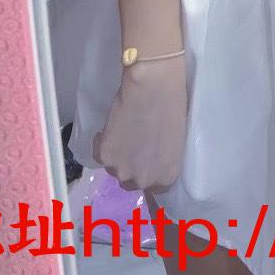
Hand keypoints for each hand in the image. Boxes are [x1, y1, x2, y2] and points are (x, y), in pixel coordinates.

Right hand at [92, 56, 187, 194]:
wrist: (153, 87)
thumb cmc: (172, 106)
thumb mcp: (175, 141)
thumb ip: (162, 158)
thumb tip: (152, 159)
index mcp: (166, 177)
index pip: (155, 188)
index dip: (148, 171)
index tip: (145, 159)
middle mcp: (143, 180)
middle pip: (131, 181)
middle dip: (131, 165)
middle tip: (133, 144)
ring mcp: (121, 170)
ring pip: (114, 168)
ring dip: (117, 155)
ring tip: (123, 132)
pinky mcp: (104, 155)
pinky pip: (99, 153)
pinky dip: (102, 141)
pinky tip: (111, 126)